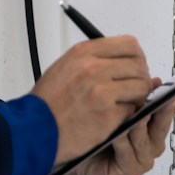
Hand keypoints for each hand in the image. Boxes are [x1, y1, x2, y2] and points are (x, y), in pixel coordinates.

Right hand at [31, 35, 153, 168]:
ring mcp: (102, 92)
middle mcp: (94, 68)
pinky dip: (128, 116)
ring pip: (141, 87)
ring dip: (138, 97)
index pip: (129, 44)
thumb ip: (94, 60)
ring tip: (125, 104)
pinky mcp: (108, 115)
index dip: (138, 57)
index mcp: (84, 52)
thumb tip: (122, 61)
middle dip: (141, 78)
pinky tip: (115, 119)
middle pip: (139, 65)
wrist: (34, 129)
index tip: (135, 67)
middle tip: (135, 89)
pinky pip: (133, 110)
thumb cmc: (47, 103)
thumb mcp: (65, 67)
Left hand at [61, 83, 174, 174]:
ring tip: (137, 116)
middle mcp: (152, 141)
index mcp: (153, 124)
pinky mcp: (131, 170)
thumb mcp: (116, 106)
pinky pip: (128, 155)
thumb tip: (156, 80)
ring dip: (140, 126)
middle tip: (167, 98)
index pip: (171, 107)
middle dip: (164, 110)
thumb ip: (135, 95)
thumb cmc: (95, 129)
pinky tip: (117, 135)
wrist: (74, 157)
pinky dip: (123, 143)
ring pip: (146, 139)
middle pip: (162, 122)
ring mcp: (143, 157)